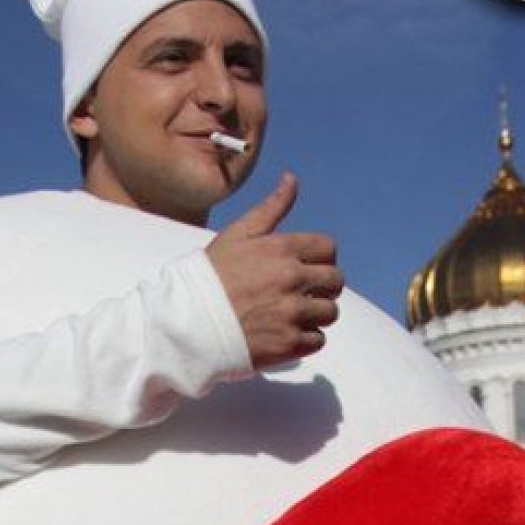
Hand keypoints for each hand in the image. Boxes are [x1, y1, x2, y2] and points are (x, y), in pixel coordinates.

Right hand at [207, 172, 343, 368]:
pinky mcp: (289, 344)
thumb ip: (270, 209)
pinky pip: (318, 340)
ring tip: (291, 315)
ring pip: (330, 312)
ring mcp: (292, 313)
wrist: (189, 324)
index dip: (320, 259)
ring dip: (316, 315)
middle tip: (302, 294)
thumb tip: (292, 180)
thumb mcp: (237, 235)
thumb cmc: (210, 278)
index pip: (328, 249)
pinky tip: (286, 333)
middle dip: (323, 287)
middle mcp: (291, 279)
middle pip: (335, 281)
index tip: (306, 268)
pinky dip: (306, 339)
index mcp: (281, 249)